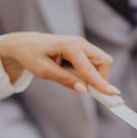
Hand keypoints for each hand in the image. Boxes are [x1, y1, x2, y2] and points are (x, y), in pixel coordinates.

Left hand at [0, 32, 115, 94]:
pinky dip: (91, 73)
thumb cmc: (31, 55)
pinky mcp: (82, 50)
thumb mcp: (44, 71)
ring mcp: (83, 45)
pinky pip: (95, 63)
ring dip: (95, 76)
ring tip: (73, 80)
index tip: (112, 94)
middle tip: (87, 90)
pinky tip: (75, 75)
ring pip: (102, 63)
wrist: (24, 44)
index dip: (101, 82)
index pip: (90, 68)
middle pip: (104, 62)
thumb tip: (84, 89)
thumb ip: (65, 80)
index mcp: (70, 46)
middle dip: (101, 78)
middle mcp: (80, 43)